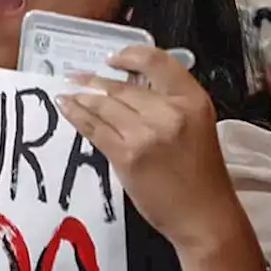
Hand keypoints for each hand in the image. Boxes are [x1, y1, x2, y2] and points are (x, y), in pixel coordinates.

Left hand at [55, 46, 236, 251]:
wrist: (203, 216)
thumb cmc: (201, 174)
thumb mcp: (196, 126)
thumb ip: (168, 105)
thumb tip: (128, 90)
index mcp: (192, 100)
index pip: (157, 63)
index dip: (131, 55)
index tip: (112, 58)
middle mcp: (169, 112)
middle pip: (123, 88)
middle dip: (95, 81)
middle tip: (75, 76)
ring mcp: (146, 134)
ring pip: (104, 106)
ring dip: (81, 97)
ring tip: (67, 92)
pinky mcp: (127, 156)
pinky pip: (95, 129)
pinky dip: (77, 116)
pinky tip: (67, 109)